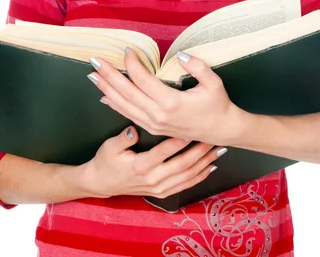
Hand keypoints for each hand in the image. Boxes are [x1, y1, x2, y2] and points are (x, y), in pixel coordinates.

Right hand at [83, 126, 224, 198]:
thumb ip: (122, 138)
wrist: (101, 184)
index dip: (181, 140)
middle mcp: (153, 179)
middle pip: (183, 164)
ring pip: (187, 176)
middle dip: (200, 150)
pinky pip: (185, 186)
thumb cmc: (106, 161)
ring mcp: (159, 188)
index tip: (194, 127)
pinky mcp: (162, 193)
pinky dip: (199, 177)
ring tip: (218, 150)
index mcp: (141, 165)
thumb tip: (133, 129)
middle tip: (214, 137)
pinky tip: (210, 167)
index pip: (165, 151)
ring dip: (204, 163)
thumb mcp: (109, 147)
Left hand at [88, 49, 239, 145]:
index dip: (132, 64)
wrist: (221, 130)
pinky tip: (105, 97)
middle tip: (94, 61)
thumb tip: (180, 54)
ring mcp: (154, 124)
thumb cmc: (217, 104)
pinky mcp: (153, 128)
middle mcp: (158, 115)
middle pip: (127, 92)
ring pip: (124, 106)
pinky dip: (114, 105)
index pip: (143, 80)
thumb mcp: (214, 83)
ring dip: (106, 90)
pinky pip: (129, 115)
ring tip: (93, 76)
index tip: (127, 50)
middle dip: (109, 75)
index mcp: (171, 102)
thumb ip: (198, 67)